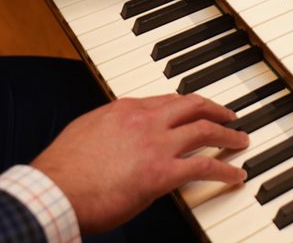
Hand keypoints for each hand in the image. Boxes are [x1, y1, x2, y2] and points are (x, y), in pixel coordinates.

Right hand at [31, 93, 248, 233]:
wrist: (52, 192)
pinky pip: (204, 166)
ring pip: (205, 130)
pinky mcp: (162, 172)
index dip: (187, 104)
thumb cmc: (61, 172)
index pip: (166, 100)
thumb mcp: (85, 133)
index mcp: (124, 109)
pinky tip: (235, 175)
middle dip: (216, 109)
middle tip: (230, 115)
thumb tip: (118, 136)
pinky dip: (225, 169)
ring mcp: (156, 144)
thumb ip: (108, 129)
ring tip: (240, 140)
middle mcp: (145, 120)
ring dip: (228, 135)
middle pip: (192, 105)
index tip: (197, 108)